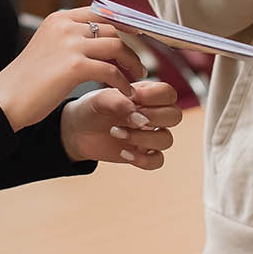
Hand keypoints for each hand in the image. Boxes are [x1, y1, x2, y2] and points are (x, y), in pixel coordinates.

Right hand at [0, 8, 144, 131]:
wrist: (6, 99)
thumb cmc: (27, 80)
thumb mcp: (49, 47)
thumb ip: (71, 39)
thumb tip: (101, 39)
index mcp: (59, 18)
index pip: (100, 12)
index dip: (123, 23)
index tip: (137, 34)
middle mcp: (65, 26)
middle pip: (112, 29)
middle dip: (129, 48)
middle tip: (136, 66)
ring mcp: (70, 44)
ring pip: (116, 47)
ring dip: (131, 63)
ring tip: (136, 78)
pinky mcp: (74, 66)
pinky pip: (111, 71)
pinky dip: (123, 83)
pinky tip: (125, 93)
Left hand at [60, 80, 181, 168]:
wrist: (77, 131)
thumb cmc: (92, 108)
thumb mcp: (101, 99)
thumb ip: (121, 102)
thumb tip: (140, 119)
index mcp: (147, 95)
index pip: (168, 93)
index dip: (155, 96)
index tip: (134, 97)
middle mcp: (152, 114)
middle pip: (175, 116)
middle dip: (154, 117)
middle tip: (130, 118)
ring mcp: (149, 135)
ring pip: (167, 140)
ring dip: (143, 138)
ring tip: (116, 133)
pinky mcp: (142, 154)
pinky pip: (157, 161)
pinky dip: (143, 159)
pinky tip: (123, 152)